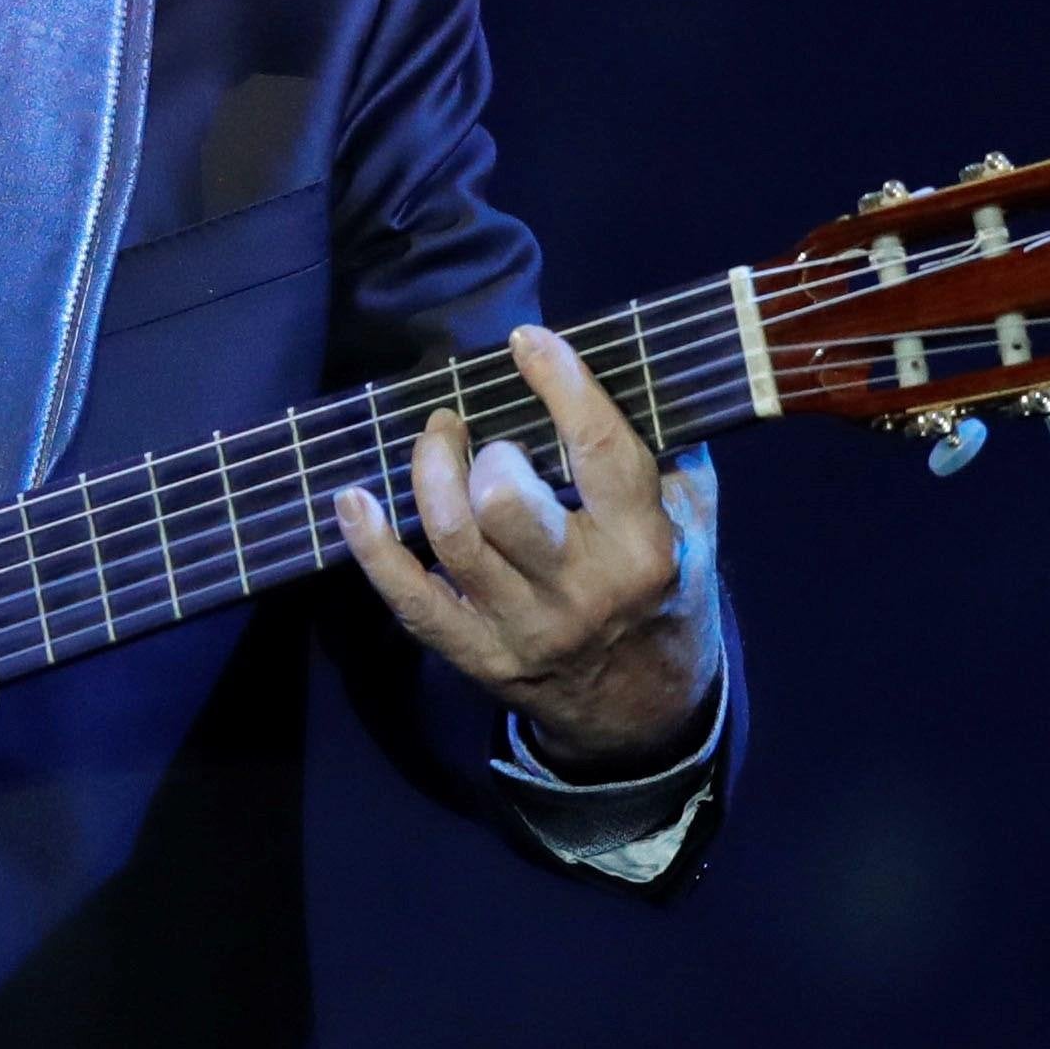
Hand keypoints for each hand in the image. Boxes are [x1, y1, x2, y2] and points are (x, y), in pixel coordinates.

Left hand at [333, 325, 721, 772]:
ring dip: (431, 473)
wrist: (646, 707)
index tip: (527, 341)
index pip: (598, 452)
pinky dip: (372, 548)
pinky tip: (354, 501)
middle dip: (488, 452)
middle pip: (507, 504)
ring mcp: (525, 628)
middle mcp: (582, 591)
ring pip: (454, 540)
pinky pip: (411, 600)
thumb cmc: (665, 586)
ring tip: (436, 440)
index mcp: (644, 547)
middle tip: (481, 432)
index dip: (560, 385)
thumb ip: (665, 447)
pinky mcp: (478, 656)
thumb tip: (619, 365)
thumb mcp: (695, 519)